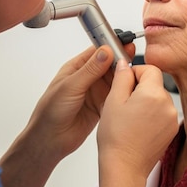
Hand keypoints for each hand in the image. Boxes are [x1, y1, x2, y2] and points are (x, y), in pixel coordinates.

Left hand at [0, 44, 134, 186]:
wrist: (50, 140)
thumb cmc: (50, 112)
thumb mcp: (70, 87)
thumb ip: (90, 70)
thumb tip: (105, 52)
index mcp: (76, 68)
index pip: (98, 52)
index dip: (112, 47)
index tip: (125, 46)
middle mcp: (87, 79)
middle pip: (110, 65)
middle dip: (122, 63)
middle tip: (133, 62)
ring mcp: (95, 93)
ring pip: (115, 81)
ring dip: (124, 79)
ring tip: (135, 77)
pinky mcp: (102, 106)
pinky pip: (116, 97)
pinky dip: (123, 95)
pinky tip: (130, 93)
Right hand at [97, 59, 177, 177]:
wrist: (125, 167)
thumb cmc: (116, 138)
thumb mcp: (113, 101)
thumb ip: (121, 77)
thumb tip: (125, 64)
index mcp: (153, 94)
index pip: (150, 68)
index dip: (135, 72)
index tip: (124, 81)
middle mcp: (168, 105)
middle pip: (155, 84)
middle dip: (140, 88)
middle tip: (123, 102)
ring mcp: (172, 119)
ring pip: (158, 99)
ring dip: (146, 102)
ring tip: (130, 117)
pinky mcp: (172, 131)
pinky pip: (162, 113)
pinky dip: (152, 115)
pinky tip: (138, 126)